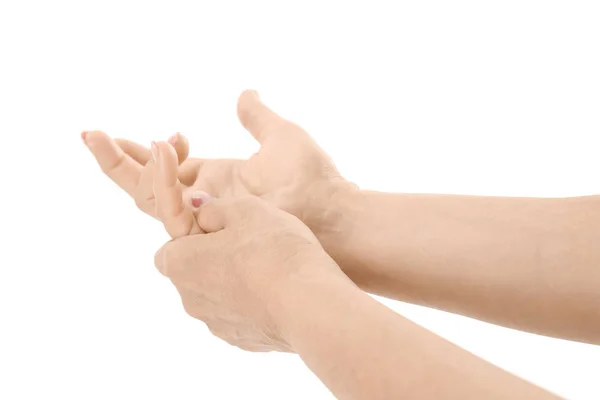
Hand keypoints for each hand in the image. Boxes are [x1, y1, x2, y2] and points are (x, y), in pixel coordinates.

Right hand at [83, 90, 356, 234]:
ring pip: (146, 193)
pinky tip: (133, 149)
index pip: (175, 168)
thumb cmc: (315, 182)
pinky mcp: (203, 225)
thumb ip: (257, 118)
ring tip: (92, 136)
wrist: (332, 218)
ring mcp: (202, 215)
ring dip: (118, 165)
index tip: (166, 132)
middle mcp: (205, 200)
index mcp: (220, 179)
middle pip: (151, 183)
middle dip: (121, 160)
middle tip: (90, 134)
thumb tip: (244, 93)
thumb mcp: (282, 138)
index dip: (158, 152)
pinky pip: (162, 201)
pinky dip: (146, 175)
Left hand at [153, 195, 346, 351]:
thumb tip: (200, 209)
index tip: (222, 225)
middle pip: (193, 272)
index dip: (194, 232)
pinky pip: (240, 314)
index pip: (171, 245)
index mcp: (180, 263)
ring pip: (217, 294)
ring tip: (269, 265)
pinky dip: (253, 302)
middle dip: (212, 257)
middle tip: (249, 241)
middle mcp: (189, 299)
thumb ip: (215, 208)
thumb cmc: (274, 249)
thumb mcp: (245, 209)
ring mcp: (214, 324)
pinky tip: (279, 289)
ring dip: (234, 280)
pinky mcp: (241, 340)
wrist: (309, 304)